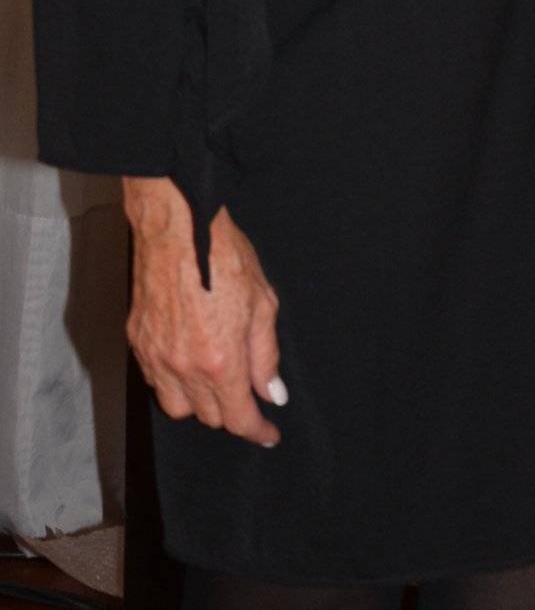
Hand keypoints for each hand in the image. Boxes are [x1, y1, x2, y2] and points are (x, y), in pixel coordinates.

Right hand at [123, 176, 285, 445]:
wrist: (179, 225)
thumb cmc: (223, 255)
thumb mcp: (264, 302)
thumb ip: (266, 355)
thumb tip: (272, 393)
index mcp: (220, 360)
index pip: (239, 418)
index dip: (258, 431)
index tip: (268, 434)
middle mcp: (184, 367)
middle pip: (209, 416)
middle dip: (232, 409)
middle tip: (247, 388)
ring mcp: (156, 357)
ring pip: (177, 407)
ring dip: (200, 401)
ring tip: (216, 376)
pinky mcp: (137, 341)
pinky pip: (155, 380)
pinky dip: (173, 381)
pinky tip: (188, 359)